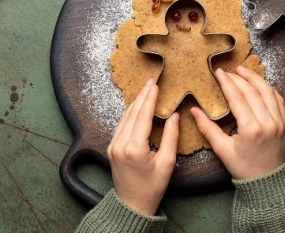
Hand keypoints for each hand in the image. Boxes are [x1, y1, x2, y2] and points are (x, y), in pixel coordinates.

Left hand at [107, 79, 178, 214]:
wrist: (132, 204)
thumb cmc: (152, 186)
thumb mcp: (167, 164)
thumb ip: (171, 138)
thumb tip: (174, 116)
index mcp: (134, 148)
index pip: (143, 116)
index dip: (149, 99)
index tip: (154, 85)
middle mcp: (120, 144)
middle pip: (132, 113)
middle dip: (142, 96)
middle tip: (150, 81)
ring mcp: (112, 145)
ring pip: (125, 117)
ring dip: (135, 102)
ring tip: (145, 90)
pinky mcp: (111, 146)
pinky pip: (121, 124)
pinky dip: (129, 113)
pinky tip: (136, 106)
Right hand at [190, 65, 284, 179]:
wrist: (268, 183)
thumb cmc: (243, 167)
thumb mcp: (222, 150)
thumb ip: (207, 128)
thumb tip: (193, 110)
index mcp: (251, 129)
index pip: (237, 98)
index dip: (227, 82)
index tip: (218, 72)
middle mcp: (267, 122)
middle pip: (252, 91)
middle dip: (238, 77)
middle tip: (227, 71)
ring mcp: (279, 122)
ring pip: (268, 92)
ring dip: (255, 78)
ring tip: (242, 69)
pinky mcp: (284, 124)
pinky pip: (278, 100)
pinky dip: (268, 88)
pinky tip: (259, 83)